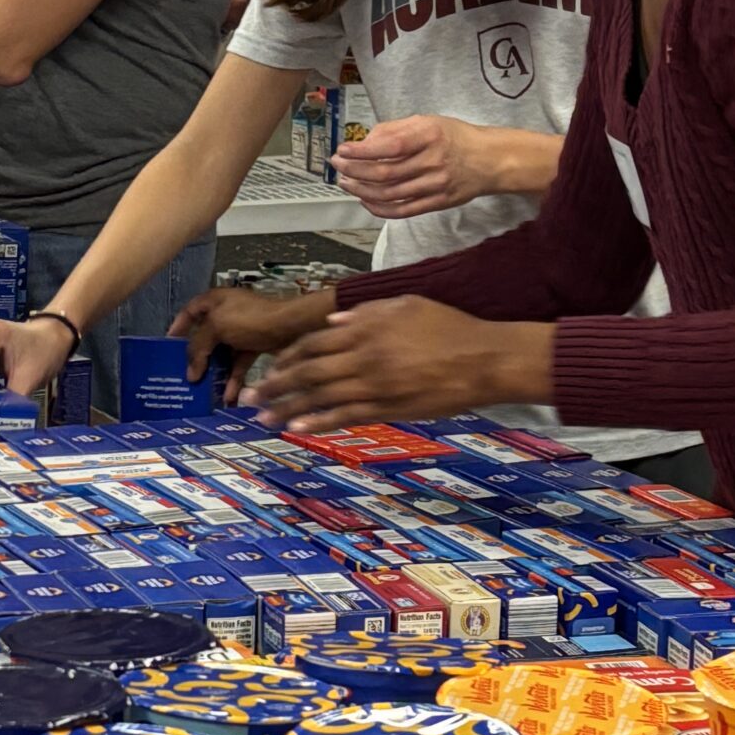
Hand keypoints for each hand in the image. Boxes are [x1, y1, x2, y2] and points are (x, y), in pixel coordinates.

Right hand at [171, 284, 333, 403]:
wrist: (292, 326)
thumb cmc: (250, 319)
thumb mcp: (217, 327)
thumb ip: (198, 348)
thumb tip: (190, 373)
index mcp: (215, 301)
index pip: (189, 312)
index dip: (178, 327)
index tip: (168, 346)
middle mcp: (227, 313)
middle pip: (205, 338)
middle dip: (197, 358)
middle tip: (186, 377)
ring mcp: (242, 330)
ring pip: (223, 354)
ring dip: (216, 373)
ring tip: (206, 393)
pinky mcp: (257, 345)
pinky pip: (240, 364)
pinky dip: (234, 379)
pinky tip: (229, 396)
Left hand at [251, 294, 549, 432]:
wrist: (484, 359)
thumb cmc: (449, 327)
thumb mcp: (406, 305)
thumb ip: (366, 313)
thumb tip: (332, 321)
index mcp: (366, 329)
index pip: (313, 342)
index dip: (287, 356)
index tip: (271, 366)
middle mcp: (364, 358)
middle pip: (308, 372)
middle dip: (275, 385)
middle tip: (250, 397)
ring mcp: (375, 386)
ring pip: (321, 397)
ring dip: (288, 408)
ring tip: (263, 418)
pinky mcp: (390, 408)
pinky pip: (347, 416)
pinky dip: (319, 422)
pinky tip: (298, 429)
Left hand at [332, 115, 503, 218]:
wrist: (490, 160)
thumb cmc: (455, 138)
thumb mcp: (427, 122)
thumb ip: (394, 130)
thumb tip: (363, 142)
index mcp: (429, 135)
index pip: (390, 146)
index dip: (362, 151)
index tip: (342, 150)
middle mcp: (433, 161)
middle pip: (385, 173)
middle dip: (354, 171)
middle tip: (338, 166)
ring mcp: (435, 185)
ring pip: (389, 194)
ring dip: (361, 190)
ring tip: (346, 183)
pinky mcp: (437, 203)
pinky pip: (402, 211)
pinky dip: (378, 208)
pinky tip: (365, 200)